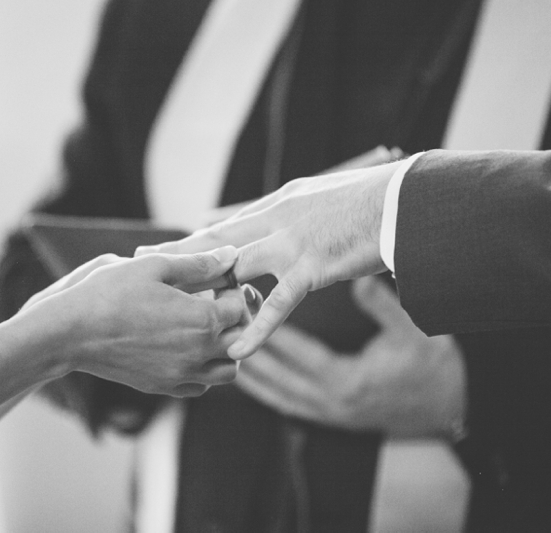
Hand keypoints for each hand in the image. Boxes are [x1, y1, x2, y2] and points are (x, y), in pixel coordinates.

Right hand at [16, 246, 253, 396]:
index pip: (241, 309)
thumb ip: (199, 263)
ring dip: (226, 350)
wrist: (71, 333)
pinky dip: (204, 371)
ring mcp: (181, 374)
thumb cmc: (110, 292)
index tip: (217, 282)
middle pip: (241, 341)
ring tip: (206, 329)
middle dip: (236, 321)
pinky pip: (200, 386)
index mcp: (202, 320)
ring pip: (226, 372)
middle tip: (216, 303)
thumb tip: (231, 255)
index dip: (234, 291)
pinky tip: (186, 349)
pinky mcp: (162, 387)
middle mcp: (198, 353)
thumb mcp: (156, 266)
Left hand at [139, 160, 403, 358]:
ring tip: (175, 309)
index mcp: (279, 203)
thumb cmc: (372, 201)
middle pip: (216, 239)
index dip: (195, 238)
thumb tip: (278, 218)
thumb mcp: (323, 198)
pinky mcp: (313, 266)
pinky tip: (239, 350)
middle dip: (180, 254)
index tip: (166, 246)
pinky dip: (258, 328)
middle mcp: (277, 217)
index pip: (228, 224)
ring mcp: (291, 241)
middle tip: (143, 263)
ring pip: (236, 266)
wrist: (406, 201)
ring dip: (206, 289)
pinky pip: (278, 303)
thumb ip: (296, 212)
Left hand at [237, 277, 465, 438]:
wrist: (447, 408)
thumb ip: (384, 307)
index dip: (268, 328)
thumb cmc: (431, 369)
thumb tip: (360, 280)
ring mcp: (324, 414)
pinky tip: (244, 373)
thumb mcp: (412, 334)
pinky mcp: (324, 417)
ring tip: (220, 343)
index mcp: (345, 381)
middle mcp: (328, 402)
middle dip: (248, 345)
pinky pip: (282, 402)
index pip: (296, 354)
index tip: (246, 305)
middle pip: (275, 375)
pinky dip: (261, 388)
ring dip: (247, 369)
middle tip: (224, 318)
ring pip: (272, 392)